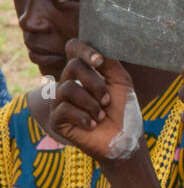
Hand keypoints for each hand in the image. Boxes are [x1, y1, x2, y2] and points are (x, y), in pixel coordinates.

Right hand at [45, 40, 140, 161]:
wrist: (124, 139)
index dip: (83, 49)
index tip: (99, 61)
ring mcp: (60, 101)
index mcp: (84, 73)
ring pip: (67, 88)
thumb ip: (110, 63)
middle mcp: (68, 83)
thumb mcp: (121, 82)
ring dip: (91, 104)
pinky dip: (84, 118)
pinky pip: (64, 109)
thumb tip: (98, 48)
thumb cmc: (124, 110)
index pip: (73, 48)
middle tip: (107, 100)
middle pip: (73, 67)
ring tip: (101, 116)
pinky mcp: (56, 119)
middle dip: (96, 83)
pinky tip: (93, 125)